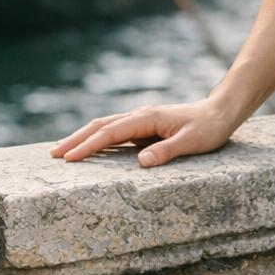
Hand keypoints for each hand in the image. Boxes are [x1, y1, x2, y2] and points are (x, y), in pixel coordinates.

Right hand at [49, 96, 241, 167]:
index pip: (110, 133)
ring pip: (105, 126)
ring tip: (62, 151)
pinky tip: (89, 148)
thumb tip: (140, 162)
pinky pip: (115, 132)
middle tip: (53, 155)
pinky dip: (97, 139)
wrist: (221, 112)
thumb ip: (166, 152)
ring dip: (83, 137)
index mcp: (147, 118)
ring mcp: (141, 120)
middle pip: (100, 125)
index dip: (88, 146)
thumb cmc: (209, 128)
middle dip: (76, 139)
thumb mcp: (192, 142)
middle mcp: (140, 116)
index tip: (69, 158)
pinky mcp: (144, 127)